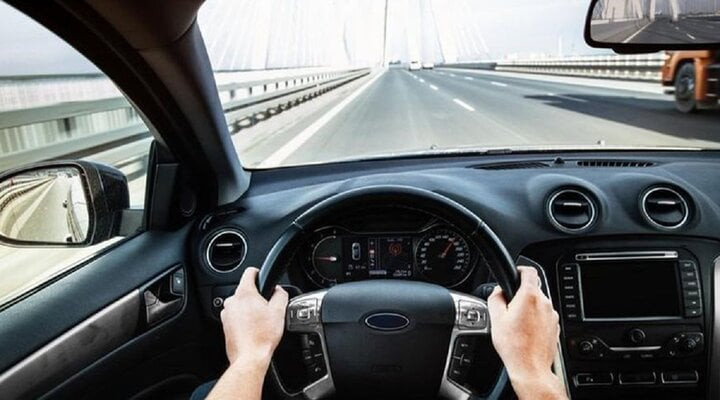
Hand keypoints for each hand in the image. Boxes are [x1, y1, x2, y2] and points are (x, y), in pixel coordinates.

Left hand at [220, 267, 287, 366]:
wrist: (250, 357)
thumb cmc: (262, 336)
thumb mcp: (279, 311)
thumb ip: (281, 294)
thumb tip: (279, 290)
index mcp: (244, 293)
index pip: (250, 272)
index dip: (259, 273)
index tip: (264, 278)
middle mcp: (232, 301)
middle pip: (246, 290)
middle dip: (257, 297)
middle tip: (267, 309)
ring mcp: (226, 314)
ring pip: (241, 304)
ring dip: (250, 309)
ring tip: (260, 322)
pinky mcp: (225, 325)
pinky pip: (236, 316)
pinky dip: (244, 320)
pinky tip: (253, 329)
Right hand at [488, 266, 565, 399]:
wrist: (530, 368)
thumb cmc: (514, 346)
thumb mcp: (496, 318)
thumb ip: (495, 298)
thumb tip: (497, 291)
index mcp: (529, 296)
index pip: (529, 271)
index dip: (520, 269)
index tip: (515, 273)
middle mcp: (544, 303)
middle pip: (533, 288)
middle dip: (520, 294)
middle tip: (508, 306)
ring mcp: (552, 315)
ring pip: (539, 303)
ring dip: (528, 307)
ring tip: (516, 323)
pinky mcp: (555, 326)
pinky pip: (544, 316)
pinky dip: (535, 319)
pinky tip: (525, 332)